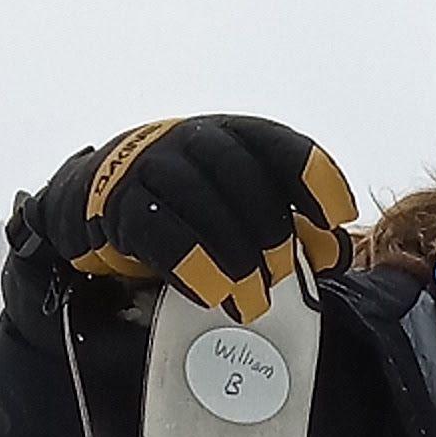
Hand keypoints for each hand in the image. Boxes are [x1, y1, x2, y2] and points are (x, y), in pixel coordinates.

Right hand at [26, 117, 357, 322]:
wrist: (98, 203)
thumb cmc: (187, 209)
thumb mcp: (239, 209)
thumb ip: (289, 226)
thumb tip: (337, 253)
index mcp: (231, 135)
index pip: (278, 144)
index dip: (313, 177)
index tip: (337, 218)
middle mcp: (193, 139)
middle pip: (240, 173)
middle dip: (268, 227)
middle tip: (283, 275)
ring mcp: (152, 165)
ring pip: (199, 199)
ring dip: (232, 253)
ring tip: (252, 301)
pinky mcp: (118, 203)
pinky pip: (158, 228)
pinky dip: (190, 262)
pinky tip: (211, 293)